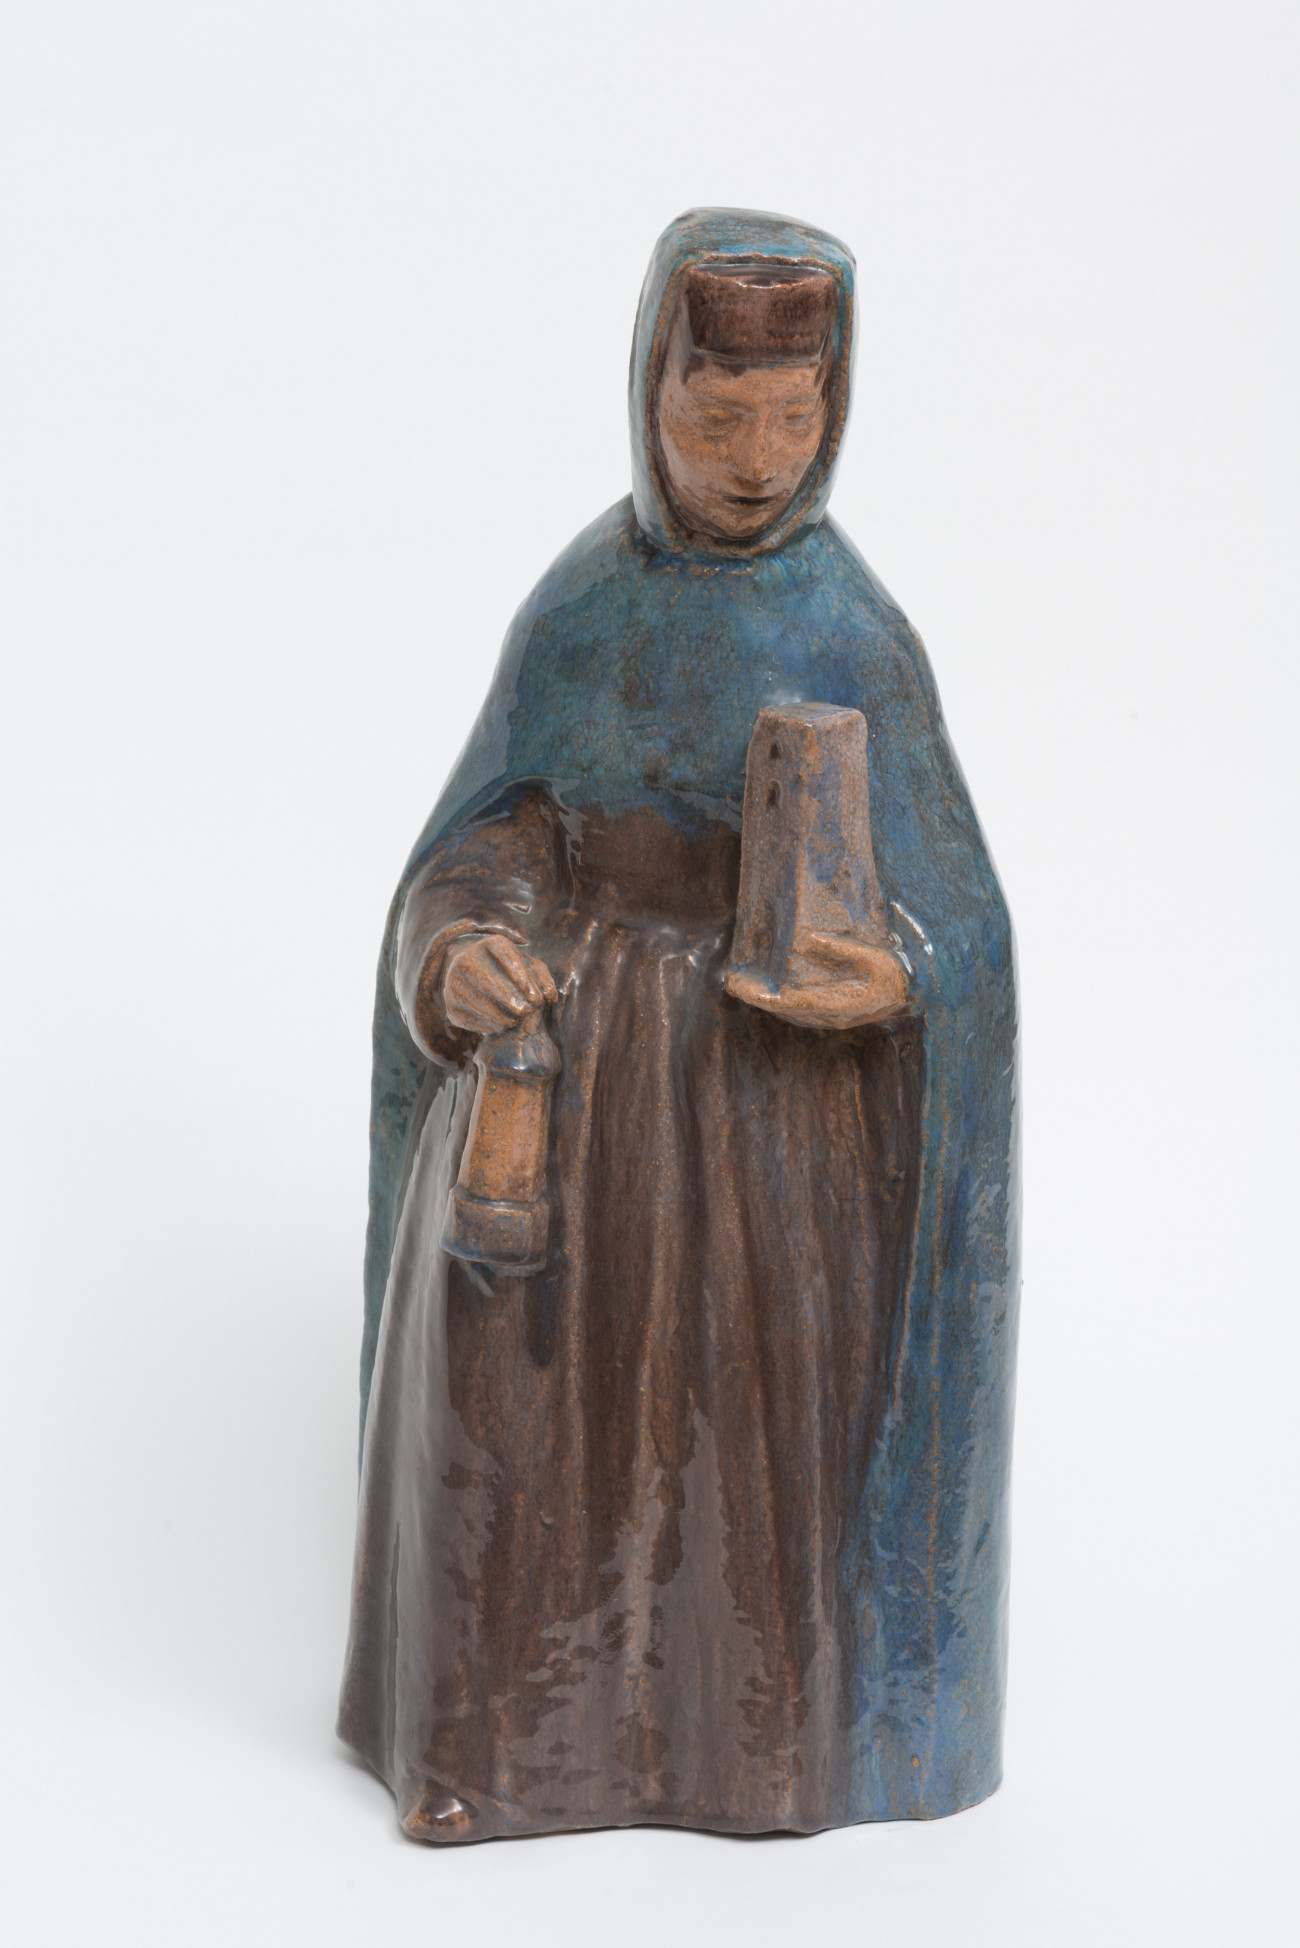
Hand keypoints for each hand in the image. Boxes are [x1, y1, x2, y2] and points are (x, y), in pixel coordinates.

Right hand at [442, 934, 558, 1035]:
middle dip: (511, 1000)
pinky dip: (490, 1025)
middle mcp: (466, 959)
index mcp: (491, 944)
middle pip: (489, 981)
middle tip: (526, 1013)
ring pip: (479, 1002)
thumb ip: (544, 980)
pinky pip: (471, 1019)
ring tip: (516, 1020)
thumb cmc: (511, 973)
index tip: (536, 998)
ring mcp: (454, 982)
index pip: (506, 956)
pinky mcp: (450, 1006)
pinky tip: (502, 1025)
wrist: (476, 978)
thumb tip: (548, 997)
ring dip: (502, 1016)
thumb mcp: (531, 969)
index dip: (522, 979)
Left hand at [726, 929, 908, 1030]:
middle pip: (781, 1009)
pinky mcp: (834, 1014)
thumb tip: (806, 938)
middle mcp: (828, 1016)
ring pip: (788, 1012)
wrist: (916, 998)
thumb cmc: (897, 976)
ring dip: (765, 999)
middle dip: (755, 996)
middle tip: (730, 979)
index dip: (757, 995)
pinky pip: (798, 1010)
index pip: (785, 1002)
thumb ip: (840, 948)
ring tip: (743, 983)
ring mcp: (831, 1018)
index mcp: (834, 1004)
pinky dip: (779, 1001)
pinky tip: (772, 989)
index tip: (735, 984)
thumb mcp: (873, 957)